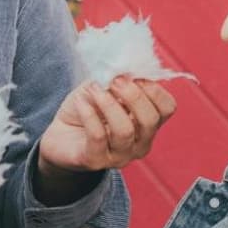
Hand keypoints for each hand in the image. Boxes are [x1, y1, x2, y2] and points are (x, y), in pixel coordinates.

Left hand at [37, 76, 176, 176]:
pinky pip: (97, 137)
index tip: (134, 75)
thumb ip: (118, 78)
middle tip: (114, 80)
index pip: (167, 108)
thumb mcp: (105, 88)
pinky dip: (89, 115)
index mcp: (148, 124)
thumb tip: (126, 66)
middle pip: (150, 120)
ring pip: (124, 131)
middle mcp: (139, 143)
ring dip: (108, 104)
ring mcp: (119, 156)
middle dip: (133, 95)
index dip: (154, 89)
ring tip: (94, 89)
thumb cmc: (87, 109)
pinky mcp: (95, 161)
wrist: (60, 135)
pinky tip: (80, 102)